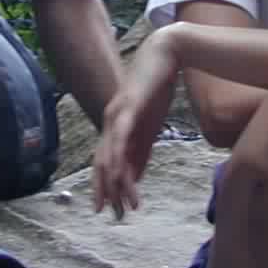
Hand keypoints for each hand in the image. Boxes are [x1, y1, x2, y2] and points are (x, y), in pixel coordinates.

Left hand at [91, 30, 178, 218]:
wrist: (166, 53)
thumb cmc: (159, 86)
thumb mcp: (151, 124)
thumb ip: (141, 149)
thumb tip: (134, 175)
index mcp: (116, 126)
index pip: (105, 161)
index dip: (105, 185)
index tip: (111, 208)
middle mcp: (111, 121)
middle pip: (101, 162)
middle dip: (105, 190)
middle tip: (110, 214)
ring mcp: (117, 114)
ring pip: (110, 155)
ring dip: (118, 183)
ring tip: (127, 204)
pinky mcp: (129, 107)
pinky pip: (121, 138)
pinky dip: (122, 160)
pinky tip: (125, 176)